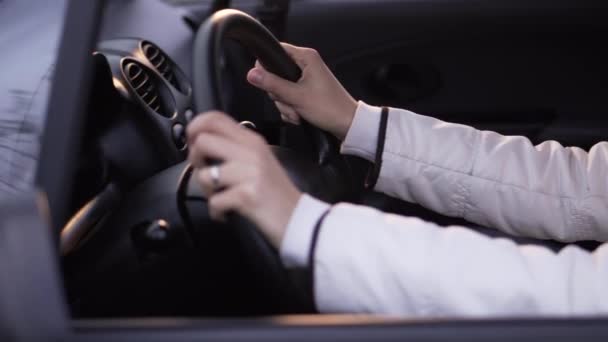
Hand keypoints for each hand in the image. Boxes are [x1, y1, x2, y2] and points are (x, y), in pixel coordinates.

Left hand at [186, 111, 301, 247]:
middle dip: (195, 160)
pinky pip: (214, 201)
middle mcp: (251, 151)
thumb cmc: (275, 192)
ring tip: (220, 197)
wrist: (299, 218)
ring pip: (203, 174)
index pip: (214, 118)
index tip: (193, 143)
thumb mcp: (258, 160)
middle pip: (202, 141)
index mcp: (252, 140)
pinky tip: (227, 213)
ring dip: (207, 191)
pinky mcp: (247, 195)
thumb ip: (234, 148)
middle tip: (207, 173)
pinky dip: (216, 212)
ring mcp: (250, 172)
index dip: (194, 127)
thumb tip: (200, 143)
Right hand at [247, 43, 357, 139]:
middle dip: (279, 94)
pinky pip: (289, 98)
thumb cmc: (330, 109)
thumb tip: (252, 74)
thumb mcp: (296, 97)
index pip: (276, 51)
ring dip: (286, 105)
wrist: (347, 125)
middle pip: (276, 74)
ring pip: (281, 89)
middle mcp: (306, 65)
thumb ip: (272, 84)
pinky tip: (300, 116)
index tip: (267, 82)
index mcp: (306, 58)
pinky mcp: (307, 92)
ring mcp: (306, 79)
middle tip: (290, 102)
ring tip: (298, 112)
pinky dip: (291, 109)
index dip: (266, 66)